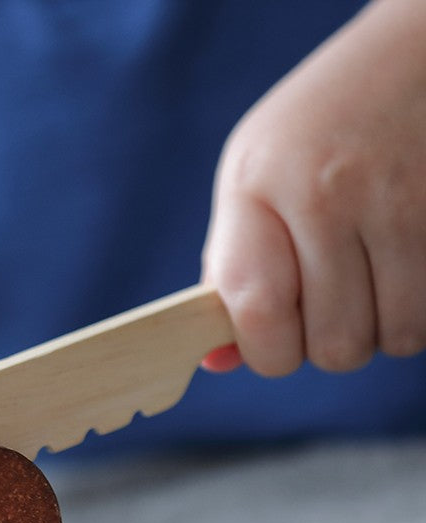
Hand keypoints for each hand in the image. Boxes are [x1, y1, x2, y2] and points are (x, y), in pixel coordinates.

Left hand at [201, 0, 425, 375]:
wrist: (410, 59)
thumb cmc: (311, 133)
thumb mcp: (249, 180)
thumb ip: (229, 269)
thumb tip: (217, 363)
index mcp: (260, 188)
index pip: (258, 309)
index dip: (266, 352)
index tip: (271, 344)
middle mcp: (330, 195)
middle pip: (334, 343)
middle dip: (327, 344)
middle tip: (325, 308)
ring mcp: (403, 204)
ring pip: (396, 337)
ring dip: (380, 330)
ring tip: (367, 285)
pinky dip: (418, 311)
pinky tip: (401, 271)